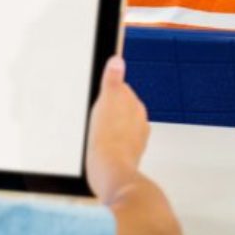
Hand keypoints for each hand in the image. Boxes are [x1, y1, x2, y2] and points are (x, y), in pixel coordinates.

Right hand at [85, 56, 149, 202]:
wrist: (112, 174)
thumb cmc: (107, 142)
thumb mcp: (106, 103)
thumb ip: (112, 80)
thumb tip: (117, 60)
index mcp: (135, 105)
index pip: (123, 90)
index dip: (107, 95)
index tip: (98, 101)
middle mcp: (140, 120)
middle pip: (122, 108)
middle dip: (110, 112)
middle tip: (95, 121)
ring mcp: (137, 138)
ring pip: (122, 126)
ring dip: (111, 129)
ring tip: (97, 137)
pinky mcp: (130, 154)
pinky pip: (120, 143)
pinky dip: (113, 144)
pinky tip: (102, 149)